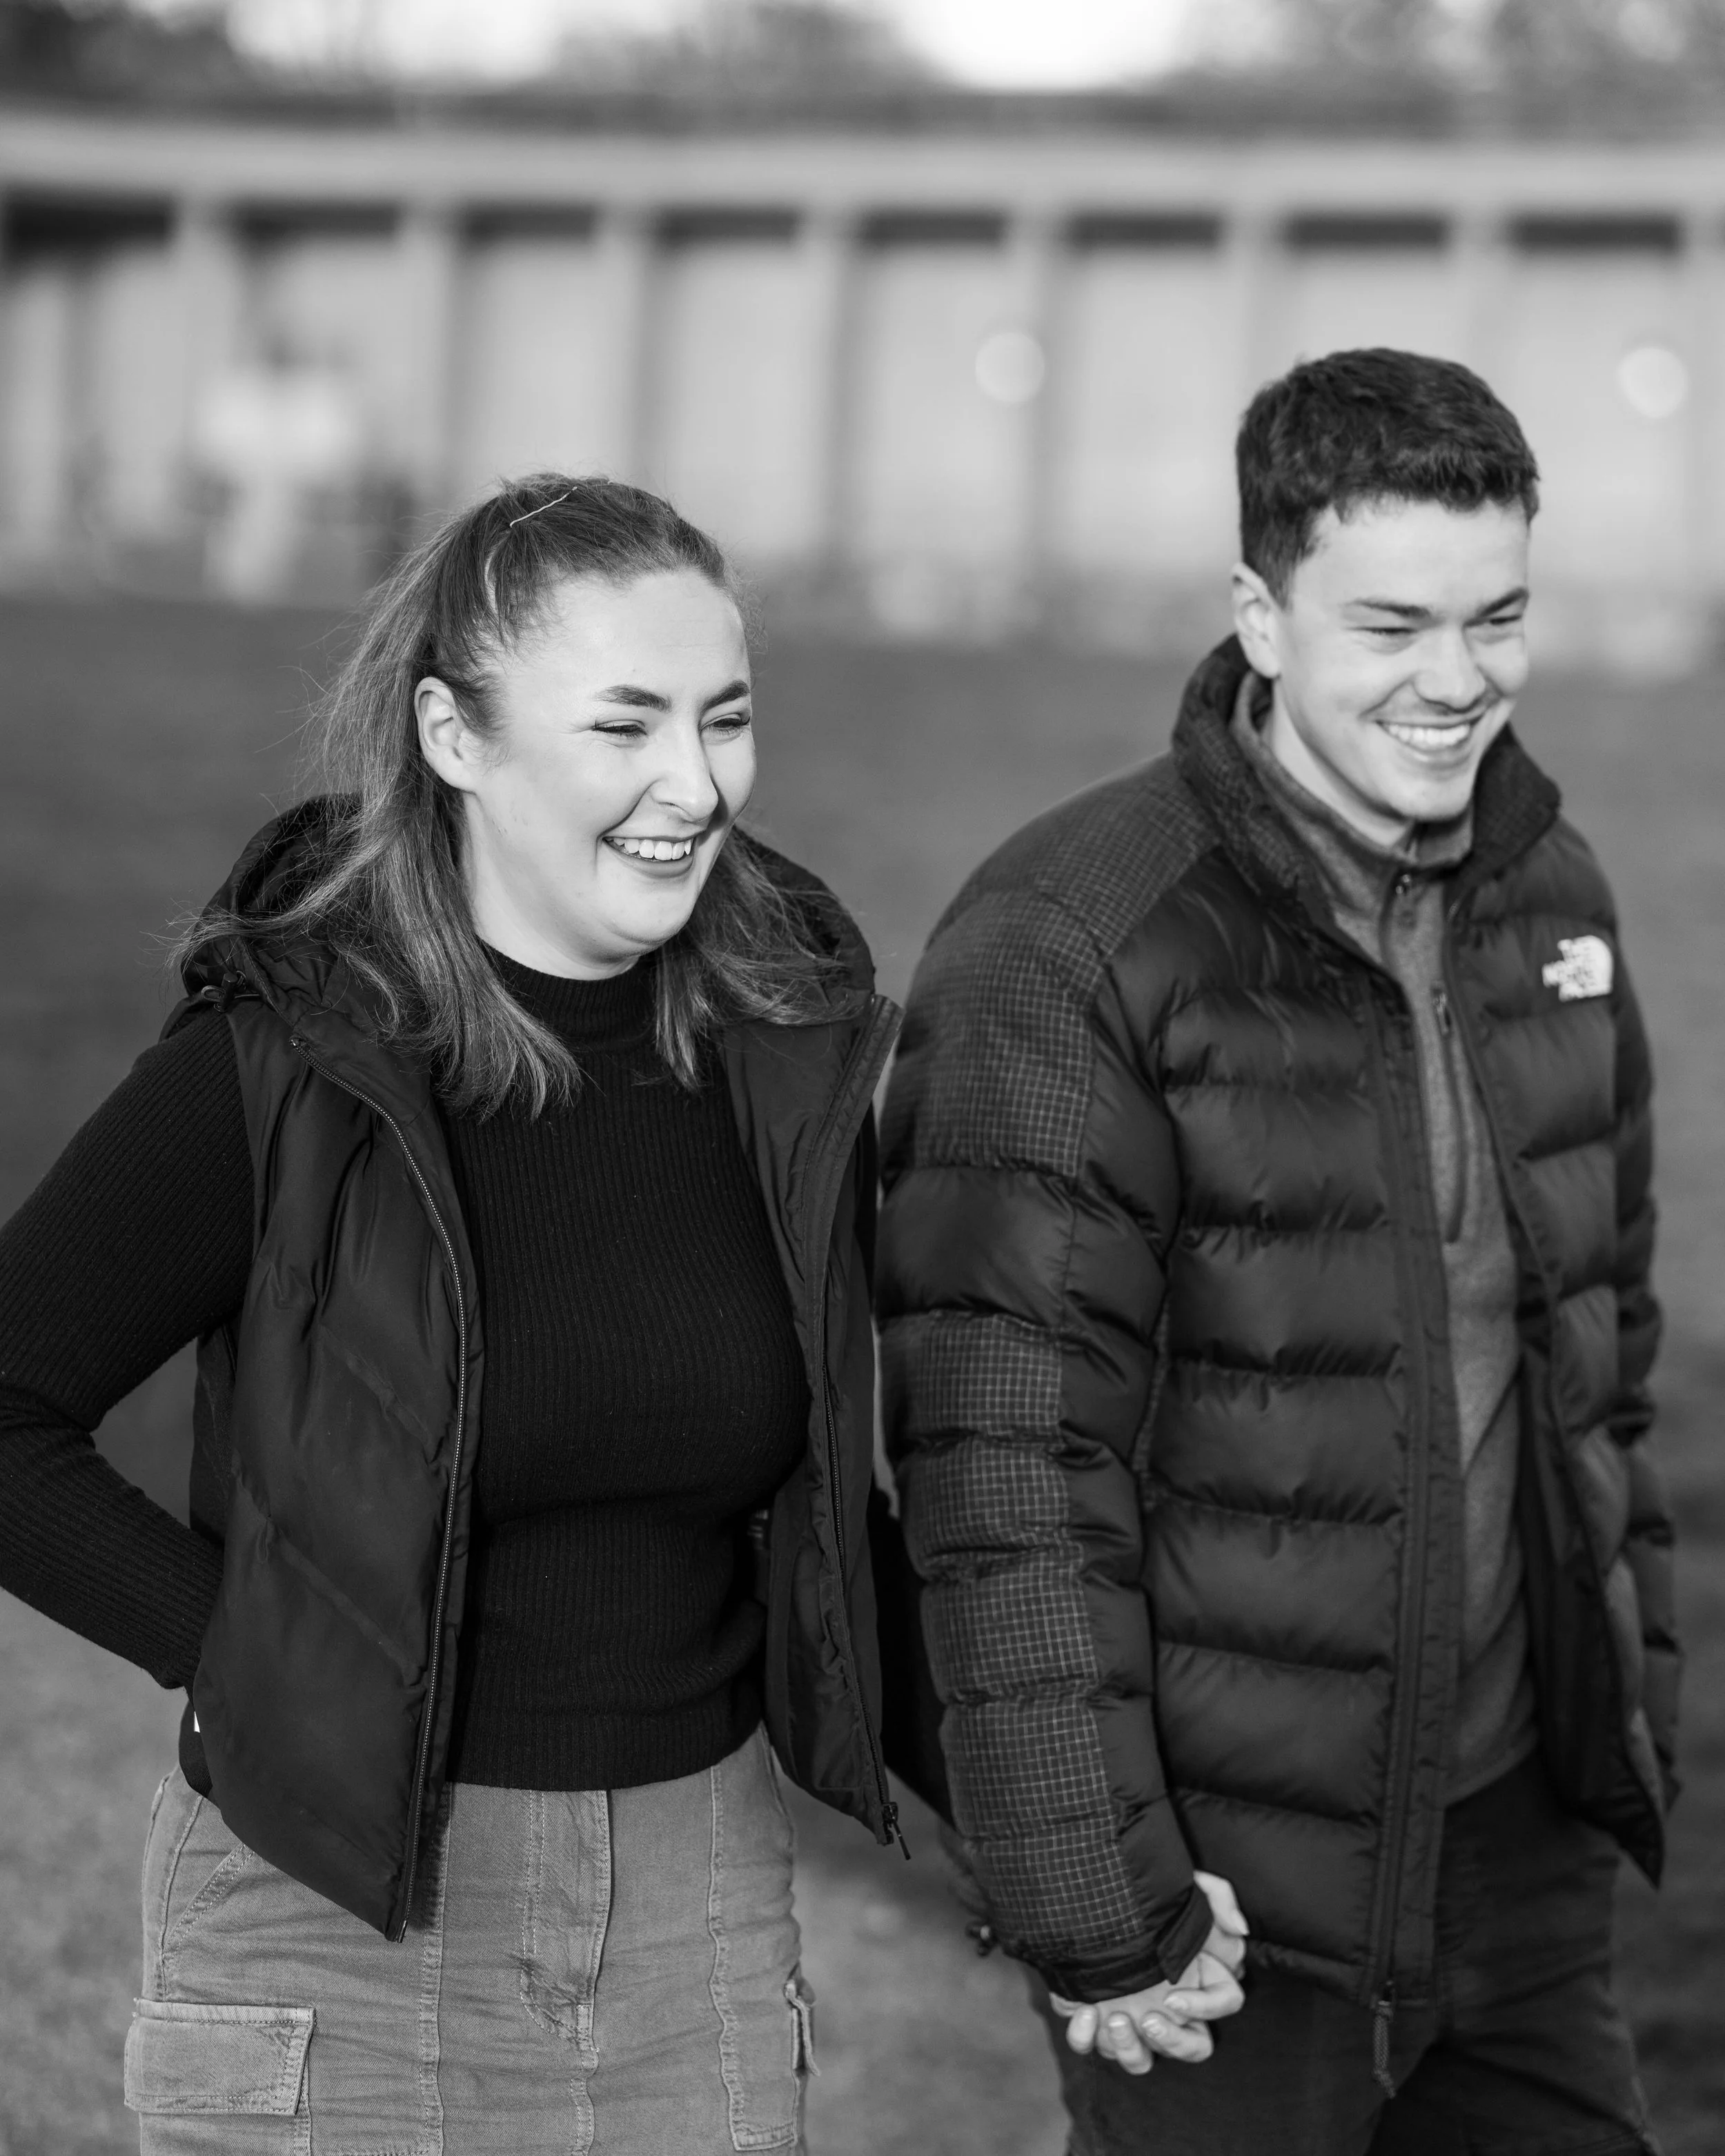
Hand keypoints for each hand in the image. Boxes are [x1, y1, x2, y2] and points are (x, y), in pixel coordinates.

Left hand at [1049, 1871, 1248, 2075]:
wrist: (1089, 1892)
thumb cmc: (1145, 1894)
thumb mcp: (1186, 1884)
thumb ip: (1219, 1896)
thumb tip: (1239, 1929)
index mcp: (1195, 1976)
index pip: (1225, 2002)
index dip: (1206, 2007)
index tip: (1173, 1996)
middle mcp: (1168, 2006)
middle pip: (1192, 2048)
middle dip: (1172, 2041)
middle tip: (1148, 2019)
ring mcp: (1131, 2017)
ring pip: (1142, 2060)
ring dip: (1130, 2049)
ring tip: (1115, 2019)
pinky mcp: (1092, 2017)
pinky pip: (1089, 2044)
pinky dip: (1085, 2037)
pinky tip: (1083, 2013)